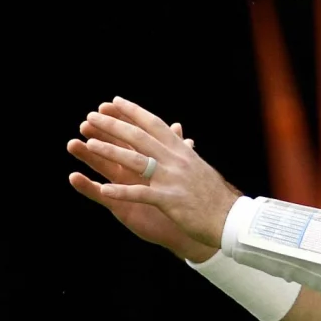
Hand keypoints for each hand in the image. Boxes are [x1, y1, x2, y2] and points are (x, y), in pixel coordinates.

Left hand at [68, 99, 240, 258]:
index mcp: (182, 150)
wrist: (231, 218)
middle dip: (114, 126)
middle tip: (91, 117)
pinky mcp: (170, 201)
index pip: (154, 124)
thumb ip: (183, 147)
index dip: (132, 112)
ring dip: (111, 152)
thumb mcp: (198, 165)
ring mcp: (173, 179)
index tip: (113, 102)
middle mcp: (176, 160)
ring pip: (137, 161)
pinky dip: (122, 192)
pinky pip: (142, 194)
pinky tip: (104, 190)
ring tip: (89, 145)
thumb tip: (177, 130)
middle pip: (140, 137)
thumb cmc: (213, 194)